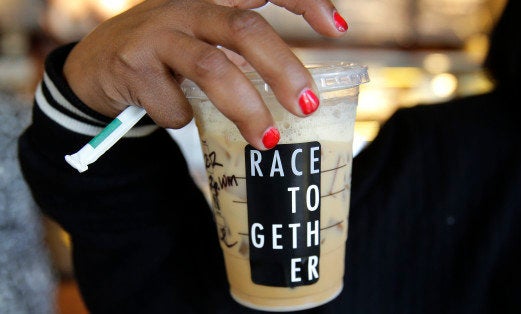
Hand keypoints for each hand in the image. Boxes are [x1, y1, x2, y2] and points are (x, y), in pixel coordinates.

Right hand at [63, 0, 347, 148]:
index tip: (337, 29)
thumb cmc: (166, 55)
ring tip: (267, 140)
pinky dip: (184, 120)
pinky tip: (179, 119)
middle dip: (284, 70)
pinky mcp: (132, 64)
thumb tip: (298, 91)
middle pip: (246, 29)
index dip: (304, 1)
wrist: (95, 66)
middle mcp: (185, 6)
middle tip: (308, 106)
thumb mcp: (203, 39)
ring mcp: (157, 32)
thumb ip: (240, 51)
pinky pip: (174, 105)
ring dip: (247, 109)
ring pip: (213, 68)